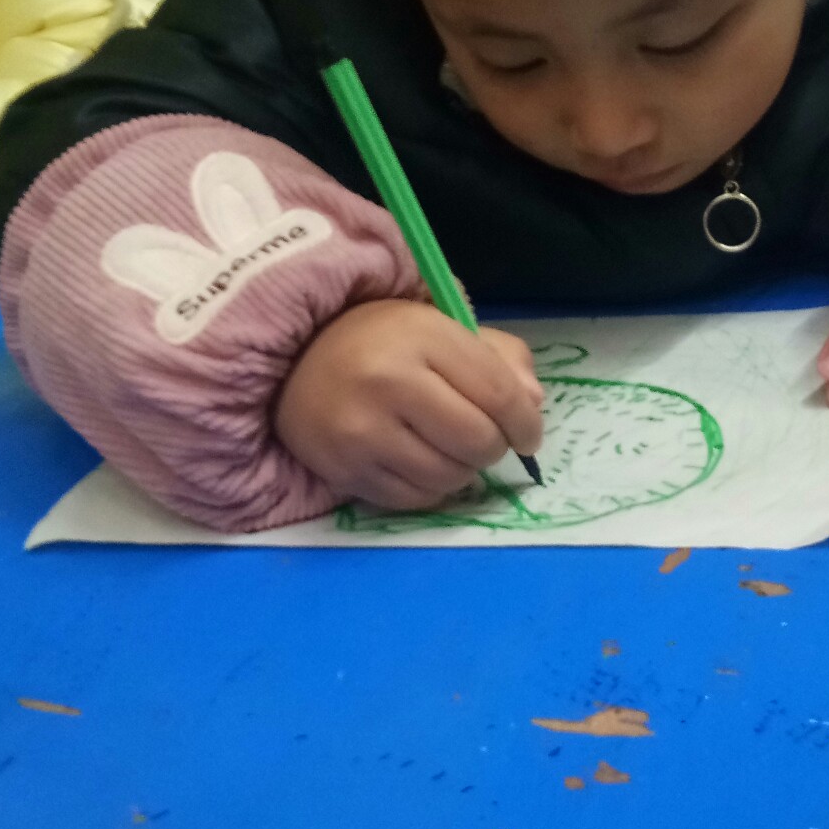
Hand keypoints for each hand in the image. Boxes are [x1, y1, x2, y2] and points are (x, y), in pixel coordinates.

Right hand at [275, 299, 543, 508]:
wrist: (295, 361)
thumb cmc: (383, 341)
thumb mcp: (444, 328)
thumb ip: (500, 360)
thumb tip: (533, 407)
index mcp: (421, 336)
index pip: (498, 394)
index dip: (526, 423)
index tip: (528, 434)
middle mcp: (388, 382)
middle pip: (478, 441)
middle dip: (494, 447)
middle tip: (484, 438)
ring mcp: (361, 431)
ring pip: (449, 477)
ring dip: (463, 470)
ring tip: (449, 448)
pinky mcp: (343, 470)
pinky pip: (414, 500)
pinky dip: (430, 488)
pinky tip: (420, 462)